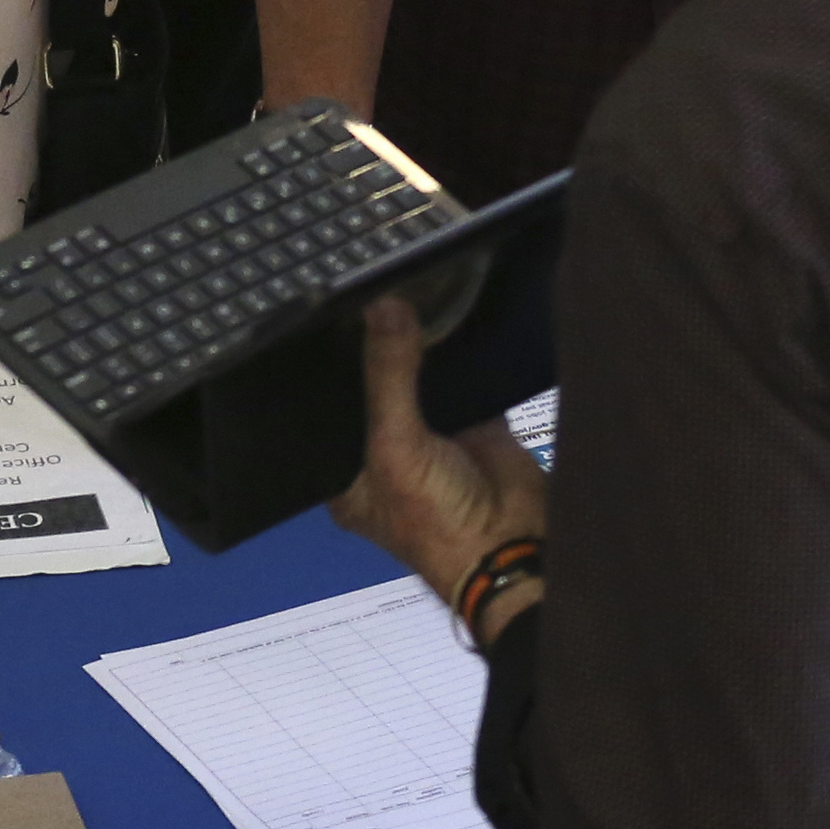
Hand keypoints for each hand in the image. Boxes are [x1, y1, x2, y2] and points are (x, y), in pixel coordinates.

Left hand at [326, 297, 549, 611]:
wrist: (518, 548)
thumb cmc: (435, 516)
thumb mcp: (396, 446)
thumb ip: (388, 375)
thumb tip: (382, 302)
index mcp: (345, 473)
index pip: (322, 410)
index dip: (318, 368)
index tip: (312, 309)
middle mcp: (382, 451)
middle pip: (369, 389)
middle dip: (366, 346)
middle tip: (353, 282)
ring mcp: (430, 436)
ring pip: (414, 379)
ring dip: (411, 342)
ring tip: (393, 280)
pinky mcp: (473, 422)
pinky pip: (459, 377)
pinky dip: (456, 348)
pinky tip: (443, 303)